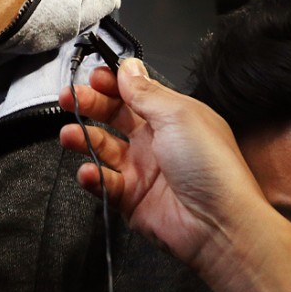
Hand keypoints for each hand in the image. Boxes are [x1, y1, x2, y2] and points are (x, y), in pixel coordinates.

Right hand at [59, 58, 290, 291]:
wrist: (220, 224)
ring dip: (83, 138)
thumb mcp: (178, 115)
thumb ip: (146, 91)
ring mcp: (143, 169)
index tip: (94, 77)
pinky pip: (103, 183)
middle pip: (114, 115)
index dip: (112, 83)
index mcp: (172, 116)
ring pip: (103, 147)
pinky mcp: (131, 198)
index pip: (134, 92)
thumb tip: (128, 67)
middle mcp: (156, 140)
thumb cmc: (212, 167)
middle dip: (91, 104)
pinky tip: (89, 171)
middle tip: (70, 98)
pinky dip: (92, 177)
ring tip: (70, 135)